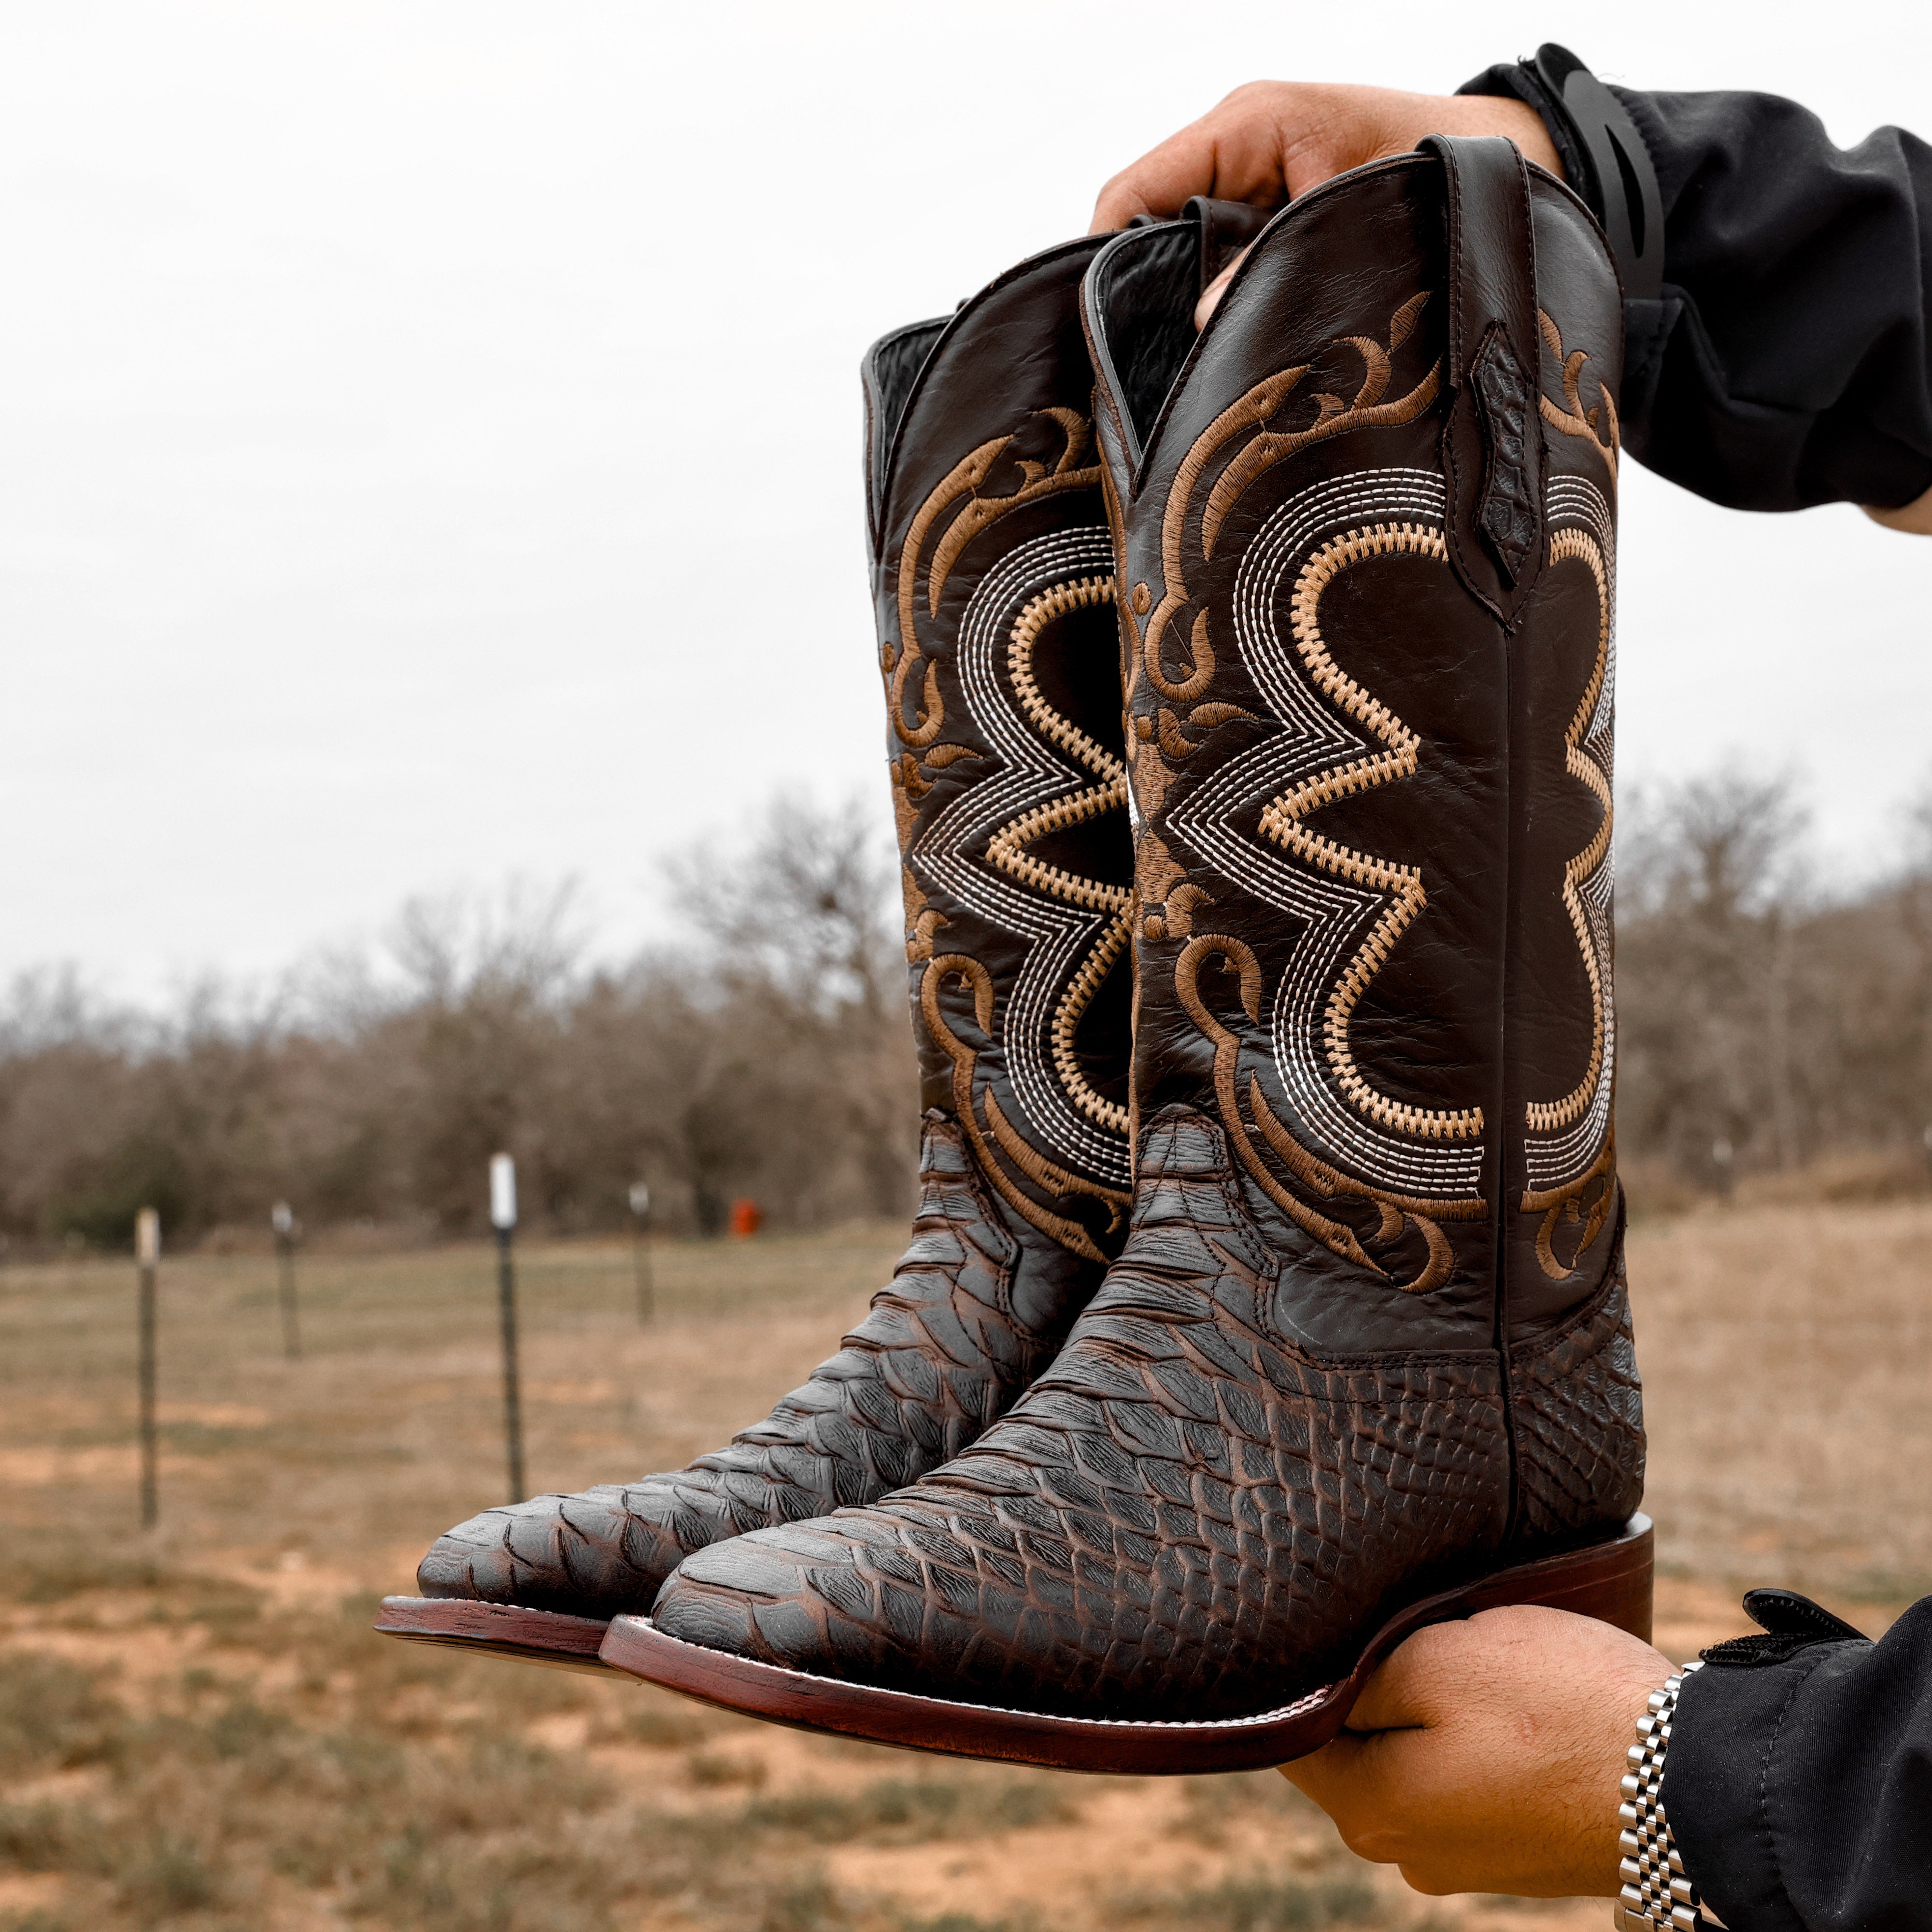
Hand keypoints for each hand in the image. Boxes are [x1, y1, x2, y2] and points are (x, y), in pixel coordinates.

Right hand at [1091, 83, 1562, 327]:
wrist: (1518, 168)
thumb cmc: (1442, 165)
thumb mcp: (1354, 209)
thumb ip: (1276, 260)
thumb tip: (1209, 323)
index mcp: (1247, 125)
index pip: (1133, 189)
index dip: (1105, 258)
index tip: (1098, 329)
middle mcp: (1239, 157)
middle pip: (1149, 231)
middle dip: (1143, 296)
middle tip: (1144, 369)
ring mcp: (1255, 196)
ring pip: (1186, 264)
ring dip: (1188, 314)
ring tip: (1189, 372)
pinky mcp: (1277, 232)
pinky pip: (1225, 276)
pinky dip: (1224, 315)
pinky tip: (1230, 356)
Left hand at [1280, 1606, 1672, 1897]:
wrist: (1688, 1778)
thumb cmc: (1558, 1707)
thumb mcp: (1436, 1656)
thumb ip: (1359, 1677)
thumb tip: (1319, 1690)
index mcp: (1368, 1810)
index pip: (1293, 1731)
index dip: (1307, 1669)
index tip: (1336, 1626)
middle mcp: (1405, 1851)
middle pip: (1355, 1747)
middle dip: (1376, 1687)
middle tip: (1420, 1633)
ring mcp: (1465, 1859)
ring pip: (1415, 1757)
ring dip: (1434, 1710)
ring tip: (1475, 1664)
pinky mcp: (1516, 1849)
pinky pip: (1468, 1778)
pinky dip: (1479, 1738)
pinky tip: (1512, 1704)